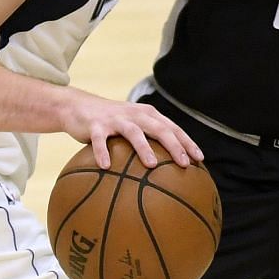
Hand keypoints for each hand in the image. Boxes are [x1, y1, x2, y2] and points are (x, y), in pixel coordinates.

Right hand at [59, 92, 202, 169]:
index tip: (200, 159)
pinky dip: (103, 152)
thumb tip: (169, 171)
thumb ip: (149, 141)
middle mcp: (134, 114)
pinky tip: (105, 167)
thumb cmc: (112, 122)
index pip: (172, 128)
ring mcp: (115, 119)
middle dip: (174, 145)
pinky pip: (100, 140)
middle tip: (184, 163)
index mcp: (147, 115)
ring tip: (152, 165)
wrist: (79, 107)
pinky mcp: (95, 125)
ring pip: (133, 132)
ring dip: (144, 147)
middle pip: (159, 128)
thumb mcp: (133, 126)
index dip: (187, 142)